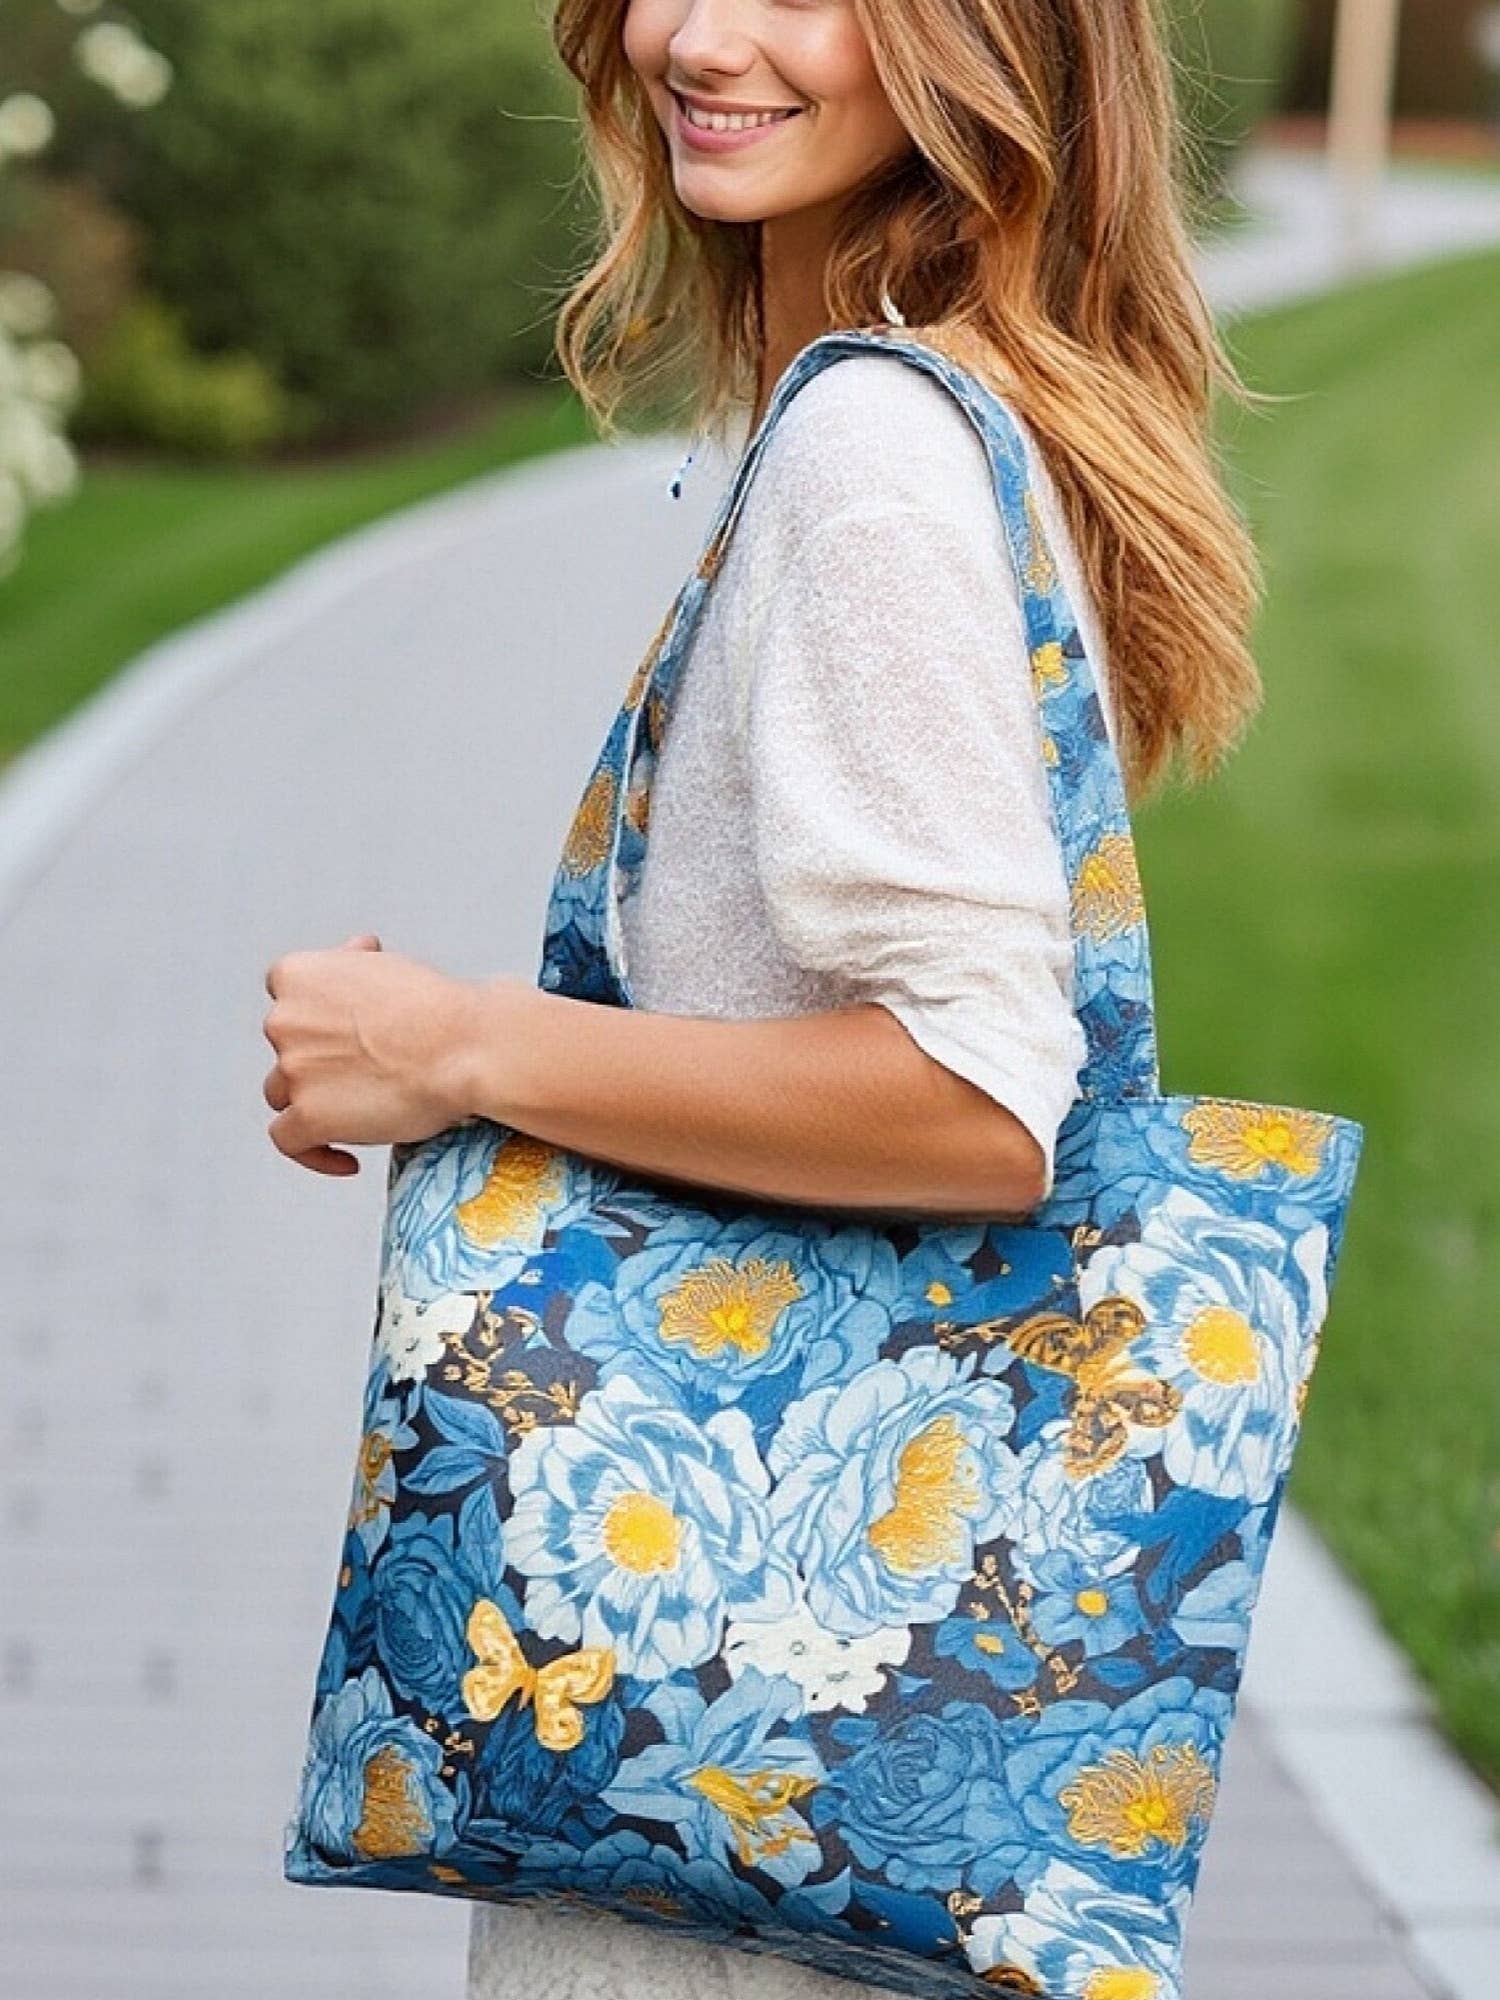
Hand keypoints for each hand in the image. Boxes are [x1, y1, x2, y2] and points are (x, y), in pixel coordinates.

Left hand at [262, 933, 488, 1176]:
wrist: (464, 1048)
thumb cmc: (439, 1011)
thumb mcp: (387, 968)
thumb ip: (355, 970)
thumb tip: (356, 957)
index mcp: (299, 975)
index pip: (287, 997)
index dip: (317, 1015)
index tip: (341, 1026)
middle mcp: (284, 1020)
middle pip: (286, 1047)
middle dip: (320, 1058)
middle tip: (370, 1069)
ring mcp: (292, 1071)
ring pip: (283, 1093)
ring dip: (315, 1100)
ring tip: (362, 1108)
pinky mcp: (308, 1117)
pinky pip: (289, 1141)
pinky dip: (314, 1152)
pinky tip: (346, 1158)